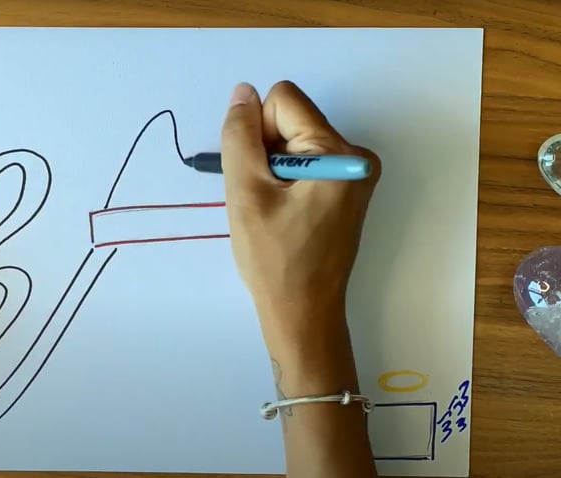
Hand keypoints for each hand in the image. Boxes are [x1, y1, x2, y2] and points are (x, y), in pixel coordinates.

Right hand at [221, 81, 380, 332]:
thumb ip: (240, 136)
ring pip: (294, 142)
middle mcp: (357, 156)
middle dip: (266, 152)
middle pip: (291, 120)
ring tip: (272, 211)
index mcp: (340, 153)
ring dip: (273, 169)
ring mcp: (355, 175)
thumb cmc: (274, 259)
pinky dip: (285, 181)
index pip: (283, 100)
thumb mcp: (246, 193)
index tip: (258, 177)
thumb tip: (242, 92)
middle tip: (262, 199)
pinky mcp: (347, 191)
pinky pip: (305, 163)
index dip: (257, 133)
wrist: (303, 313)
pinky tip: (283, 214)